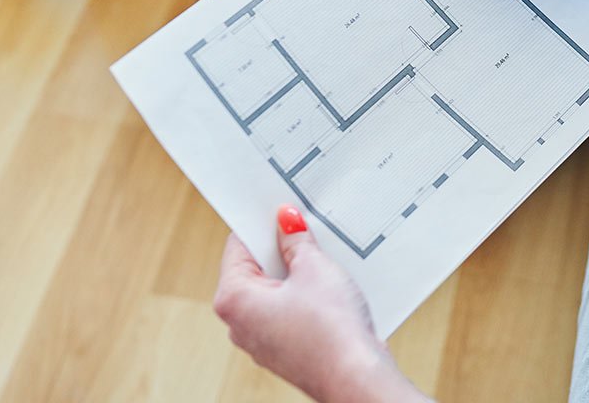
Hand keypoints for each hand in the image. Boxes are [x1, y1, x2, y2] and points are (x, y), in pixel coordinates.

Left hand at [213, 205, 427, 402]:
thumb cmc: (331, 330)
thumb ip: (295, 241)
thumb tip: (287, 222)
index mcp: (233, 299)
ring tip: (323, 264)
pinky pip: (289, 312)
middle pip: (256, 269)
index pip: (239, 245)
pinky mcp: (285, 349)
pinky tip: (329, 291)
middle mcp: (240, 323)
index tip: (281, 210)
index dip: (263, 224)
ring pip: (275, 291)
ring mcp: (262, 340)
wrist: (356, 378)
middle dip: (282, 250)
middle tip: (306, 233)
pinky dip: (305, 298)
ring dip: (297, 274)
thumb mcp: (314, 268)